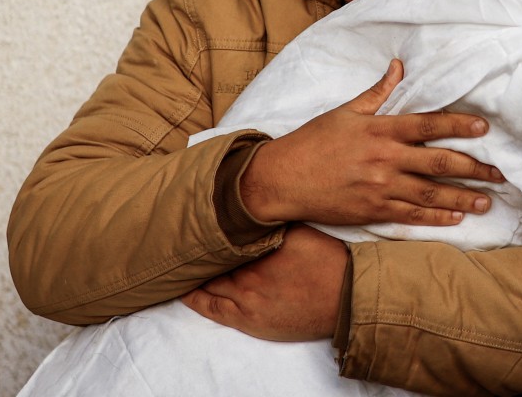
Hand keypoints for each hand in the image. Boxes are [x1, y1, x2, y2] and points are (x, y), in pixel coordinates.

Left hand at [181, 224, 345, 339]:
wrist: (344, 297)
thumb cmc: (328, 260)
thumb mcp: (302, 229)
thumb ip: (276, 220)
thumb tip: (257, 203)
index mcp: (261, 245)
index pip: (222, 235)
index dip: (207, 228)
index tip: (193, 219)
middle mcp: (249, 270)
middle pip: (212, 258)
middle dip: (196, 249)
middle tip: (178, 239)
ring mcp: (246, 297)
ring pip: (209, 283)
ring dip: (194, 273)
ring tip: (177, 263)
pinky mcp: (249, 319)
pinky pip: (212, 308)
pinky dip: (195, 299)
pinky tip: (184, 291)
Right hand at [241, 59, 503, 224]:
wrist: (283, 180)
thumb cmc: (313, 141)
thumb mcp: (345, 111)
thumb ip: (377, 93)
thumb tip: (399, 66)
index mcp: (380, 130)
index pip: (428, 125)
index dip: (458, 126)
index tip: (484, 127)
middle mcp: (384, 159)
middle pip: (438, 163)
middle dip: (473, 168)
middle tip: (499, 172)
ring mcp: (380, 188)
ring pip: (430, 194)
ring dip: (462, 198)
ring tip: (486, 201)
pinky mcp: (373, 211)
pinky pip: (411, 216)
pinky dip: (436, 218)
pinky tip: (456, 218)